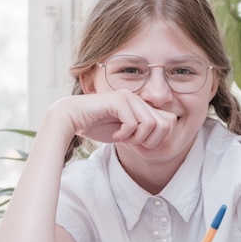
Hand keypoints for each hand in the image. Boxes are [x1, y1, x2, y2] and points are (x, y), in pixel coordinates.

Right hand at [50, 89, 177, 148]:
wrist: (71, 118)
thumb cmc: (96, 126)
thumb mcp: (125, 132)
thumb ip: (142, 132)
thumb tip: (163, 139)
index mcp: (141, 105)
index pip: (169, 122)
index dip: (158, 139)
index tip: (140, 144)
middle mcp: (137, 98)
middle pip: (164, 124)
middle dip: (150, 140)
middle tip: (132, 142)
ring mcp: (128, 97)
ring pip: (150, 124)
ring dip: (137, 137)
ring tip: (123, 138)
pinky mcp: (118, 100)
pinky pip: (133, 123)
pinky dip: (125, 134)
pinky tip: (115, 135)